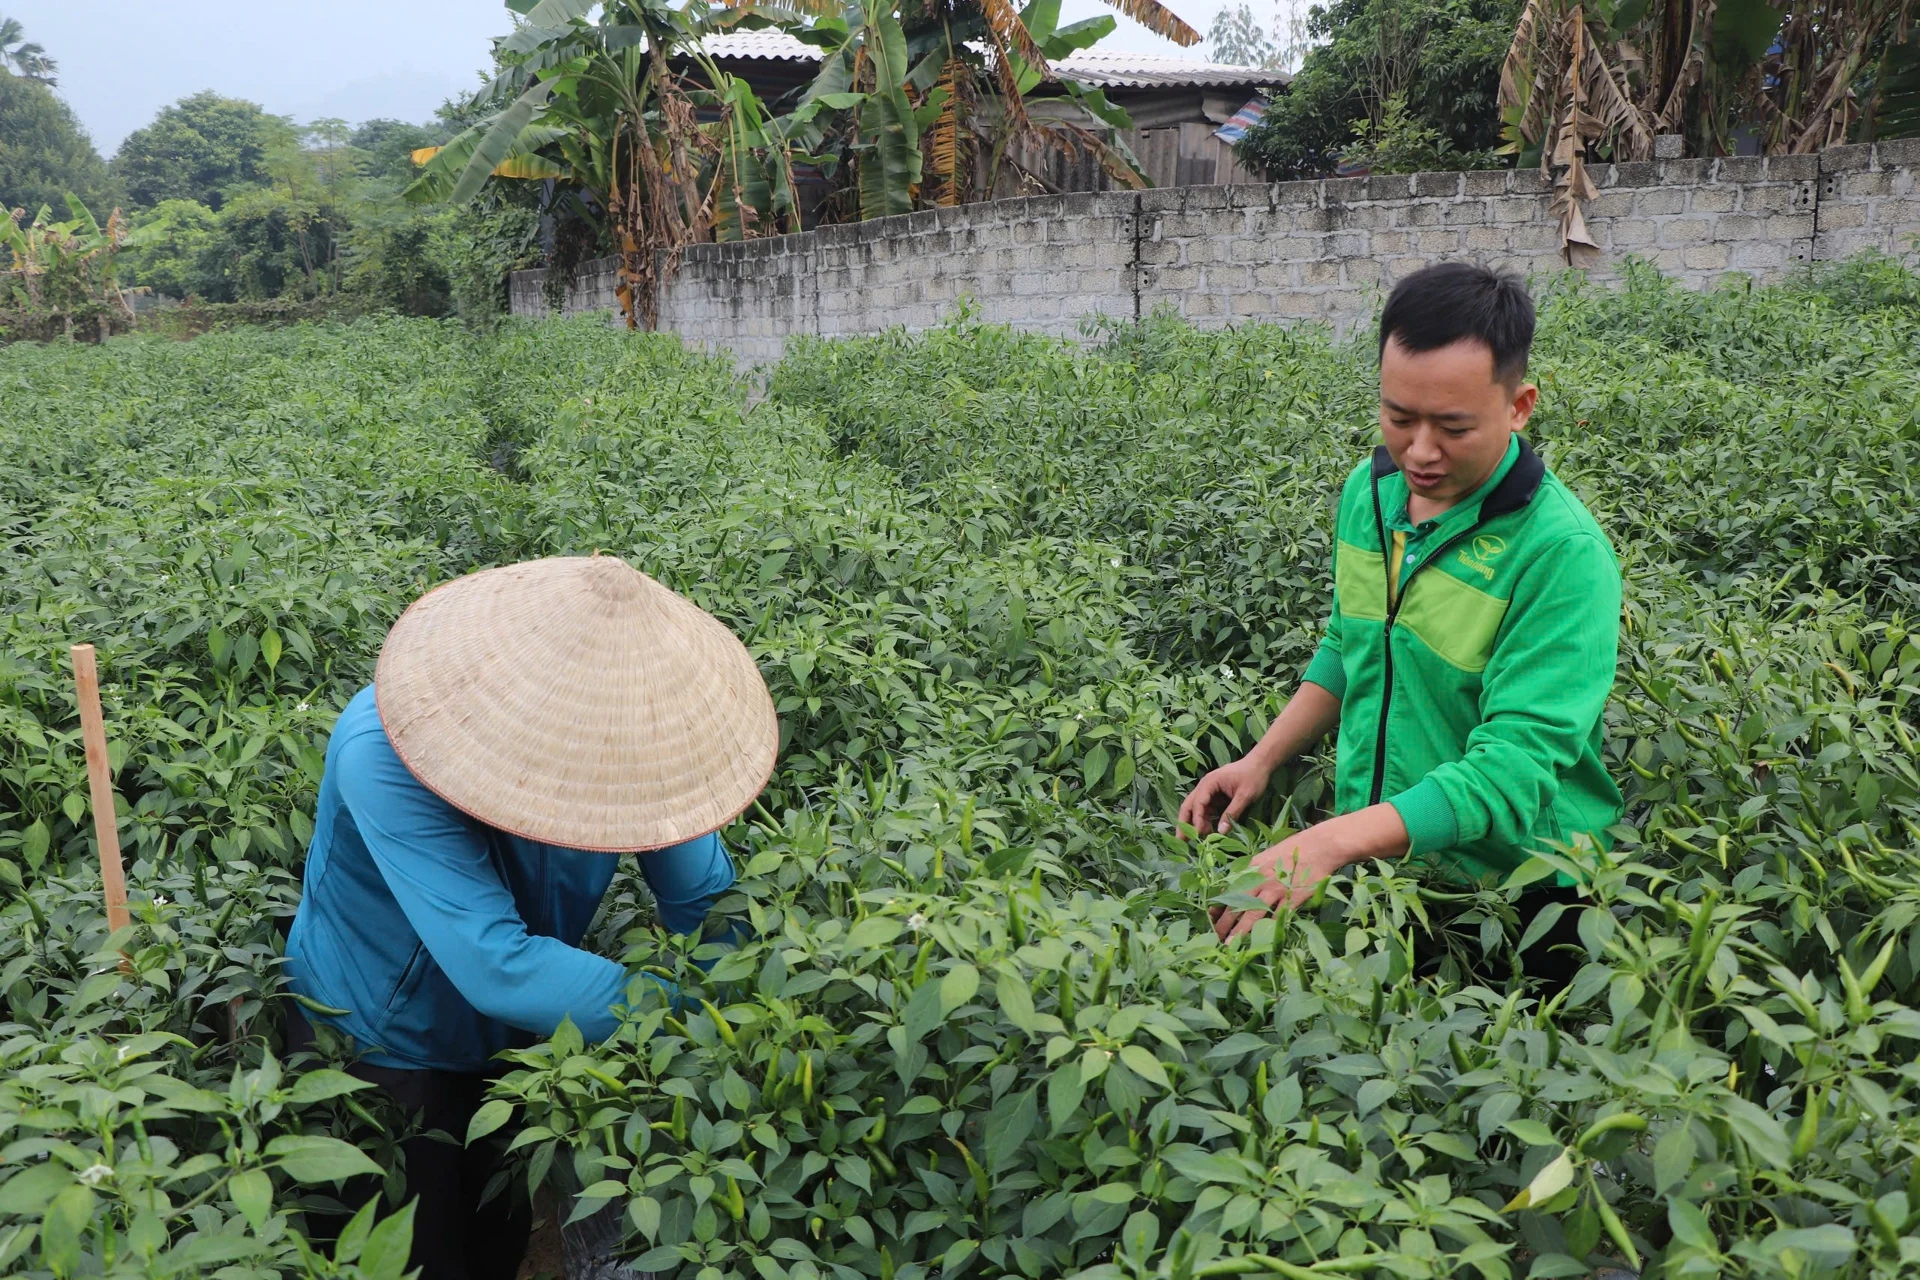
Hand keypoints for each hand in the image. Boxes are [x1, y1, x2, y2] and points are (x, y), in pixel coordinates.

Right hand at [1177, 755, 1273, 837]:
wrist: (1260, 764)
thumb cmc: (1253, 776)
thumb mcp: (1245, 795)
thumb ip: (1232, 812)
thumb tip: (1221, 832)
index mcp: (1210, 783)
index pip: (1198, 803)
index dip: (1196, 819)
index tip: (1198, 834)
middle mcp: (1205, 787)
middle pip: (1189, 805)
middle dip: (1184, 822)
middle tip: (1180, 840)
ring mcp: (1209, 792)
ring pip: (1196, 809)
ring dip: (1194, 823)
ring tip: (1194, 840)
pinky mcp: (1215, 797)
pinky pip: (1205, 810)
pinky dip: (1204, 821)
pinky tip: (1207, 832)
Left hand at [1210, 835, 1340, 939]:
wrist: (1320, 846)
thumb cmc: (1292, 850)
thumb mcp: (1266, 857)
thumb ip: (1252, 873)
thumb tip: (1237, 888)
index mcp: (1252, 868)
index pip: (1230, 890)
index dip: (1219, 906)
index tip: (1210, 918)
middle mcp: (1261, 879)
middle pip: (1237, 904)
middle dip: (1224, 923)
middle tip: (1215, 937)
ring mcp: (1277, 889)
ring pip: (1253, 913)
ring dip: (1240, 930)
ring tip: (1231, 944)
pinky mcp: (1293, 898)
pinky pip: (1277, 917)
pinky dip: (1268, 929)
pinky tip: (1260, 940)